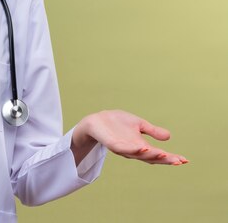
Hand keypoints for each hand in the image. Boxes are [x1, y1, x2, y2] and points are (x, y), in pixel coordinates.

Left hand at [72, 110, 187, 165]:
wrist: (96, 120)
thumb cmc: (117, 123)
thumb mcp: (138, 124)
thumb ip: (152, 131)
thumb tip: (169, 137)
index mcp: (141, 146)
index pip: (158, 154)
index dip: (171, 158)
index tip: (185, 160)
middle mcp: (133, 150)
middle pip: (151, 158)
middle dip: (165, 160)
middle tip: (179, 161)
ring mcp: (123, 148)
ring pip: (139, 155)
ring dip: (151, 156)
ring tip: (164, 155)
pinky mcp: (112, 144)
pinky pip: (123, 149)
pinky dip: (133, 150)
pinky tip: (142, 148)